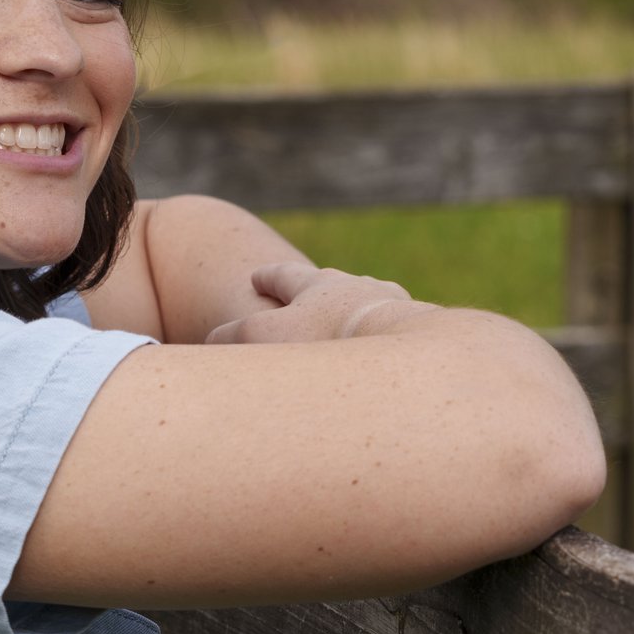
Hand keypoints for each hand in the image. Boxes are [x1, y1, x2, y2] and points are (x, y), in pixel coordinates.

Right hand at [202, 262, 434, 344]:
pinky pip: (399, 333)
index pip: (286, 275)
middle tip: (310, 296)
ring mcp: (394, 309)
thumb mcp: (263, 338)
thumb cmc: (328, 342)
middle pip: (334, 283)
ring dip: (358, 311)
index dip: (268, 278)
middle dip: (318, 290)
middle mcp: (359, 288)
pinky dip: (387, 341)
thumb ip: (232, 338)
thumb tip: (211, 340)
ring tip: (353, 325)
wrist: (405, 356)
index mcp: (318, 286)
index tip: (256, 277)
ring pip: (372, 302)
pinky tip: (388, 358)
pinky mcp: (422, 336)